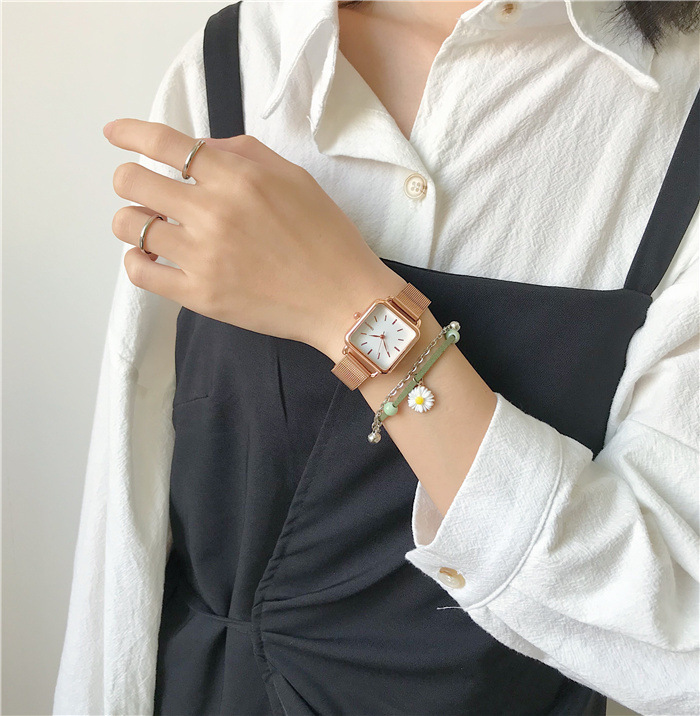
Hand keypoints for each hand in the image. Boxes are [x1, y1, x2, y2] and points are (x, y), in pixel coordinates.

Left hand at [104, 118, 400, 357]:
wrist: (343, 300)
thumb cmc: (327, 236)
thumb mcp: (296, 178)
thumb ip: (245, 153)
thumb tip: (201, 149)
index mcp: (238, 178)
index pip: (165, 143)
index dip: (130, 132)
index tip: (115, 133)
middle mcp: (213, 212)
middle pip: (133, 181)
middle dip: (130, 178)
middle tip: (144, 188)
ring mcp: (202, 257)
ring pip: (129, 225)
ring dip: (133, 219)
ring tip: (154, 225)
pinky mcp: (199, 295)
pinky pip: (140, 272)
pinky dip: (136, 259)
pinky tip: (149, 256)